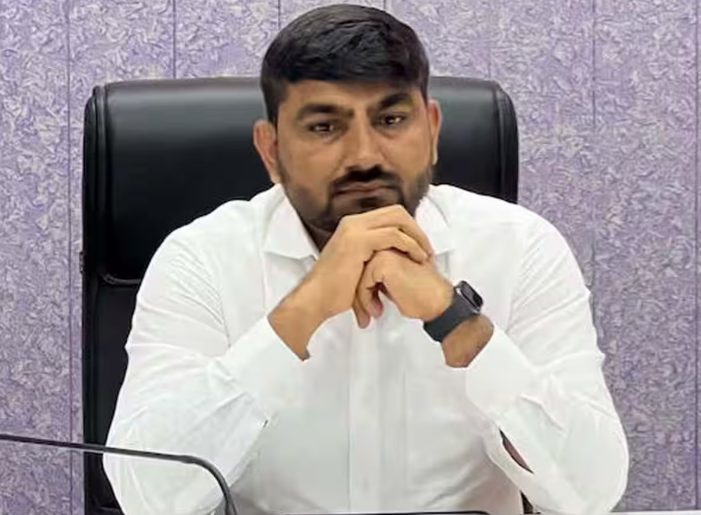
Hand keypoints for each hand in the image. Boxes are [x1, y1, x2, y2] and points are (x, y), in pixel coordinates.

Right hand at [270, 205, 433, 356]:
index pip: (389, 215)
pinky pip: (393, 235)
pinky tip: (417, 259)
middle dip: (416, 229)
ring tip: (426, 256)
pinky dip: (410, 245)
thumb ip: (372, 257)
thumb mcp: (356, 266)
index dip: (409, 228)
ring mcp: (355, 229)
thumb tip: (391, 257)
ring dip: (417, 236)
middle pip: (396, 212)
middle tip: (428, 250)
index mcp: (352, 226)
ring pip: (398, 219)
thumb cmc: (334, 290)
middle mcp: (353, 222)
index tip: (420, 248)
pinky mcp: (358, 241)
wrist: (315, 299)